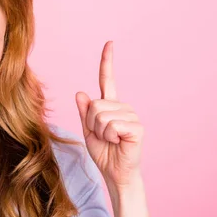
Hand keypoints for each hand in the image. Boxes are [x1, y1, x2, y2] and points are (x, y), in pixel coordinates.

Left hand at [75, 41, 144, 187]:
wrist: (116, 173)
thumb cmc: (104, 152)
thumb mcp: (88, 130)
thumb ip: (84, 112)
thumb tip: (80, 92)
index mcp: (110, 105)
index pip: (108, 79)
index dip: (107, 61)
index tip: (109, 43)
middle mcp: (122, 107)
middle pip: (94, 105)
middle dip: (91, 123)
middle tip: (102, 136)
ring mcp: (131, 116)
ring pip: (100, 115)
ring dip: (100, 132)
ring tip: (111, 140)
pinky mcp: (136, 127)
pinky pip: (111, 125)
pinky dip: (109, 137)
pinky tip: (118, 143)